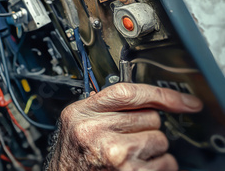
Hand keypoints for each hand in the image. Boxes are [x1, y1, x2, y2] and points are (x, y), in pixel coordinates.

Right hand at [47, 83, 202, 170]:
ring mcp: (114, 153)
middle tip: (127, 139)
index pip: (127, 92)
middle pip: (150, 117)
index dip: (161, 95)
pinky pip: (165, 163)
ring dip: (153, 150)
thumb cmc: (72, 159)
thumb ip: (100, 108)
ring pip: (160, 140)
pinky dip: (158, 167)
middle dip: (146, 128)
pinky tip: (136, 168)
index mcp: (80, 113)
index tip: (184, 101)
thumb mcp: (75, 124)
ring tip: (130, 156)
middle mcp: (96, 131)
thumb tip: (139, 98)